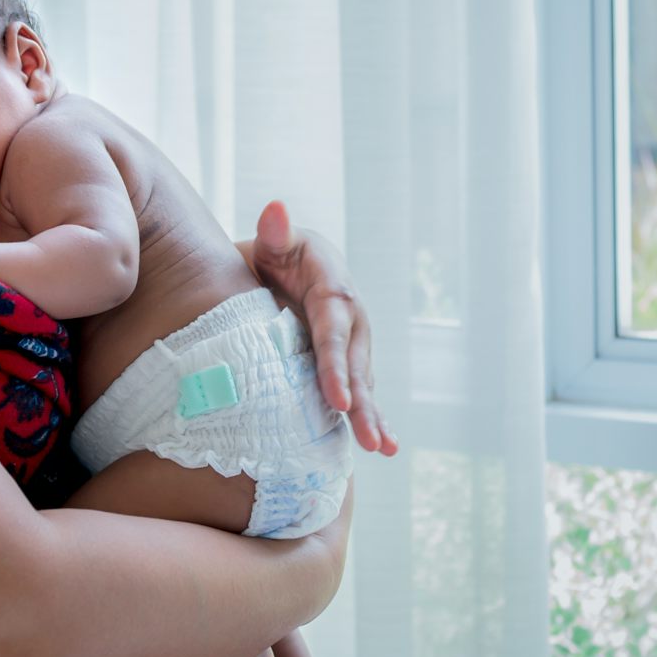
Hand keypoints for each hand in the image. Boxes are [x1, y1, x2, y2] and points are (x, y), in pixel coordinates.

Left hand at [244, 203, 396, 456]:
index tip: (338, 399)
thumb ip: (275, 232)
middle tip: (368, 439)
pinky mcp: (350, 362)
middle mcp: (352, 319)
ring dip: (373, 417)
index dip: (335, 366)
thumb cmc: (276, 255)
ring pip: (364, 383)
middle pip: (356, 365)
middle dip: (363, 403)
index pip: (333, 332)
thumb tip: (275, 209)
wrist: (285, 268)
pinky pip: (362, 391)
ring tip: (381, 448)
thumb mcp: (276, 242)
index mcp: (334, 290)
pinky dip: (372, 418)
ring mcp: (354, 343)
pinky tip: (382, 447)